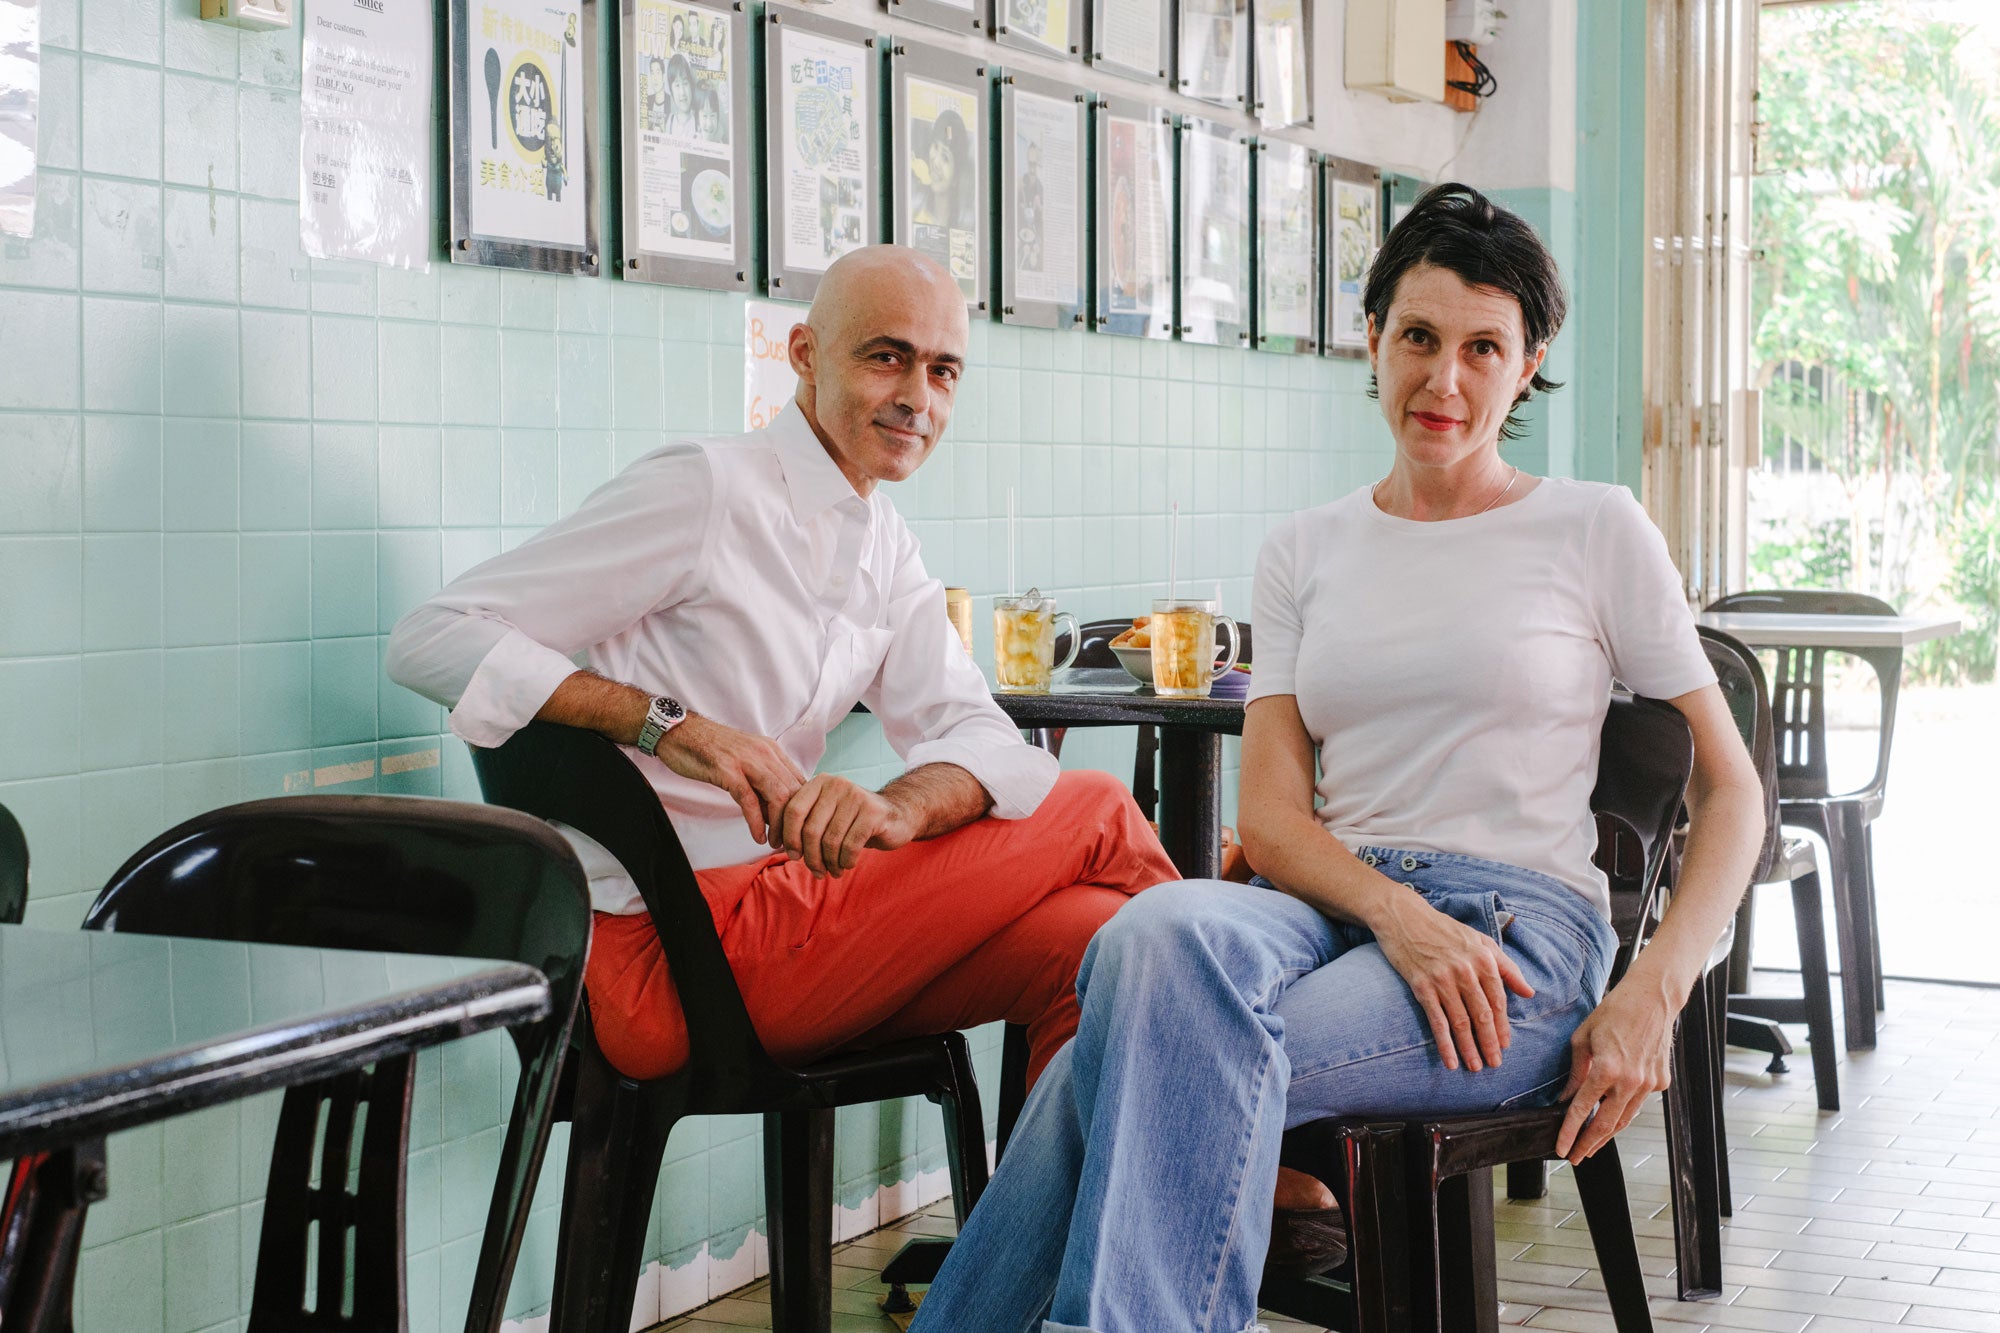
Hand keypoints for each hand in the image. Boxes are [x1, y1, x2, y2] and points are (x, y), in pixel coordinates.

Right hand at [653, 714, 806, 844]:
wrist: (680, 732)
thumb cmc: (711, 750)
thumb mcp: (745, 762)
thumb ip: (762, 784)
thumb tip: (775, 815)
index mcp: (772, 751)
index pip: (800, 783)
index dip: (804, 810)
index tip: (800, 831)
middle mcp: (765, 753)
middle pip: (794, 792)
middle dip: (795, 822)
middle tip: (791, 844)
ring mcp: (747, 761)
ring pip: (777, 796)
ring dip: (779, 825)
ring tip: (775, 843)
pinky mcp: (728, 770)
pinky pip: (749, 800)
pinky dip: (757, 822)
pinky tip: (758, 837)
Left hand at [769, 775, 916, 876]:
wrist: (896, 815)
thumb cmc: (854, 820)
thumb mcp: (826, 814)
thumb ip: (804, 822)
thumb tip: (777, 844)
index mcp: (819, 782)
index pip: (793, 811)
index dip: (788, 837)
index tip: (791, 855)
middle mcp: (836, 784)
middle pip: (810, 829)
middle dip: (810, 857)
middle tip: (815, 871)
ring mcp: (856, 796)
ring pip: (830, 841)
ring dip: (829, 863)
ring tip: (832, 871)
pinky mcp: (873, 813)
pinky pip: (849, 846)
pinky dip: (845, 861)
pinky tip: (847, 864)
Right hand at [1373, 891, 1534, 1072]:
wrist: (1404, 916)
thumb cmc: (1444, 930)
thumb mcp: (1480, 941)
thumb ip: (1506, 967)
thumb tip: (1529, 992)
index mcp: (1484, 959)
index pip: (1498, 1001)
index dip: (1502, 1026)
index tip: (1505, 1046)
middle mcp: (1466, 970)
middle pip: (1482, 1015)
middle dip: (1489, 1043)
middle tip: (1494, 1064)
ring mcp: (1443, 979)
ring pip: (1461, 1022)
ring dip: (1469, 1048)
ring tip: (1474, 1067)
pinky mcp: (1422, 986)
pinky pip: (1437, 1021)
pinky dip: (1444, 1043)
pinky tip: (1450, 1060)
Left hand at [1554, 974, 1676, 1162]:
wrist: (1653, 998)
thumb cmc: (1614, 1011)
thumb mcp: (1583, 1037)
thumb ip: (1576, 1072)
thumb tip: (1567, 1098)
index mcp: (1607, 1069)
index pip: (1583, 1110)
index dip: (1569, 1132)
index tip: (1560, 1148)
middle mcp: (1631, 1081)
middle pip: (1606, 1125)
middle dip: (1588, 1145)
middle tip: (1574, 1157)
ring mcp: (1649, 1084)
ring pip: (1625, 1119)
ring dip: (1607, 1135)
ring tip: (1590, 1146)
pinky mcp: (1661, 1082)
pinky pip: (1638, 1103)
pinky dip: (1624, 1112)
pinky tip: (1612, 1118)